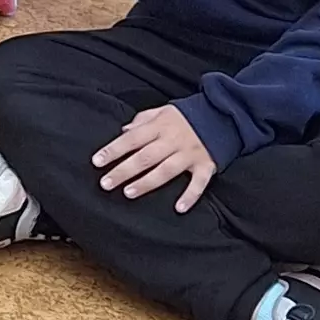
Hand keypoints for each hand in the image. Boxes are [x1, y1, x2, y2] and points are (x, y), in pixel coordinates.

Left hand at [94, 106, 218, 212]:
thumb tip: (124, 131)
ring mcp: (190, 154)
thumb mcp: (162, 111)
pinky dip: (190, 196)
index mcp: (160, 126)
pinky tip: (179, 208)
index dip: (113, 150)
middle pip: (145, 157)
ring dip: (146, 183)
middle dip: (124, 171)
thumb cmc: (186, 116)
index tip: (97, 162)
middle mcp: (173, 140)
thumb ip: (142, 120)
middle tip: (106, 183)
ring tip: (128, 193)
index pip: (131, 138)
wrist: (222, 115)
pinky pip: (198, 183)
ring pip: (165, 170)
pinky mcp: (206, 165)